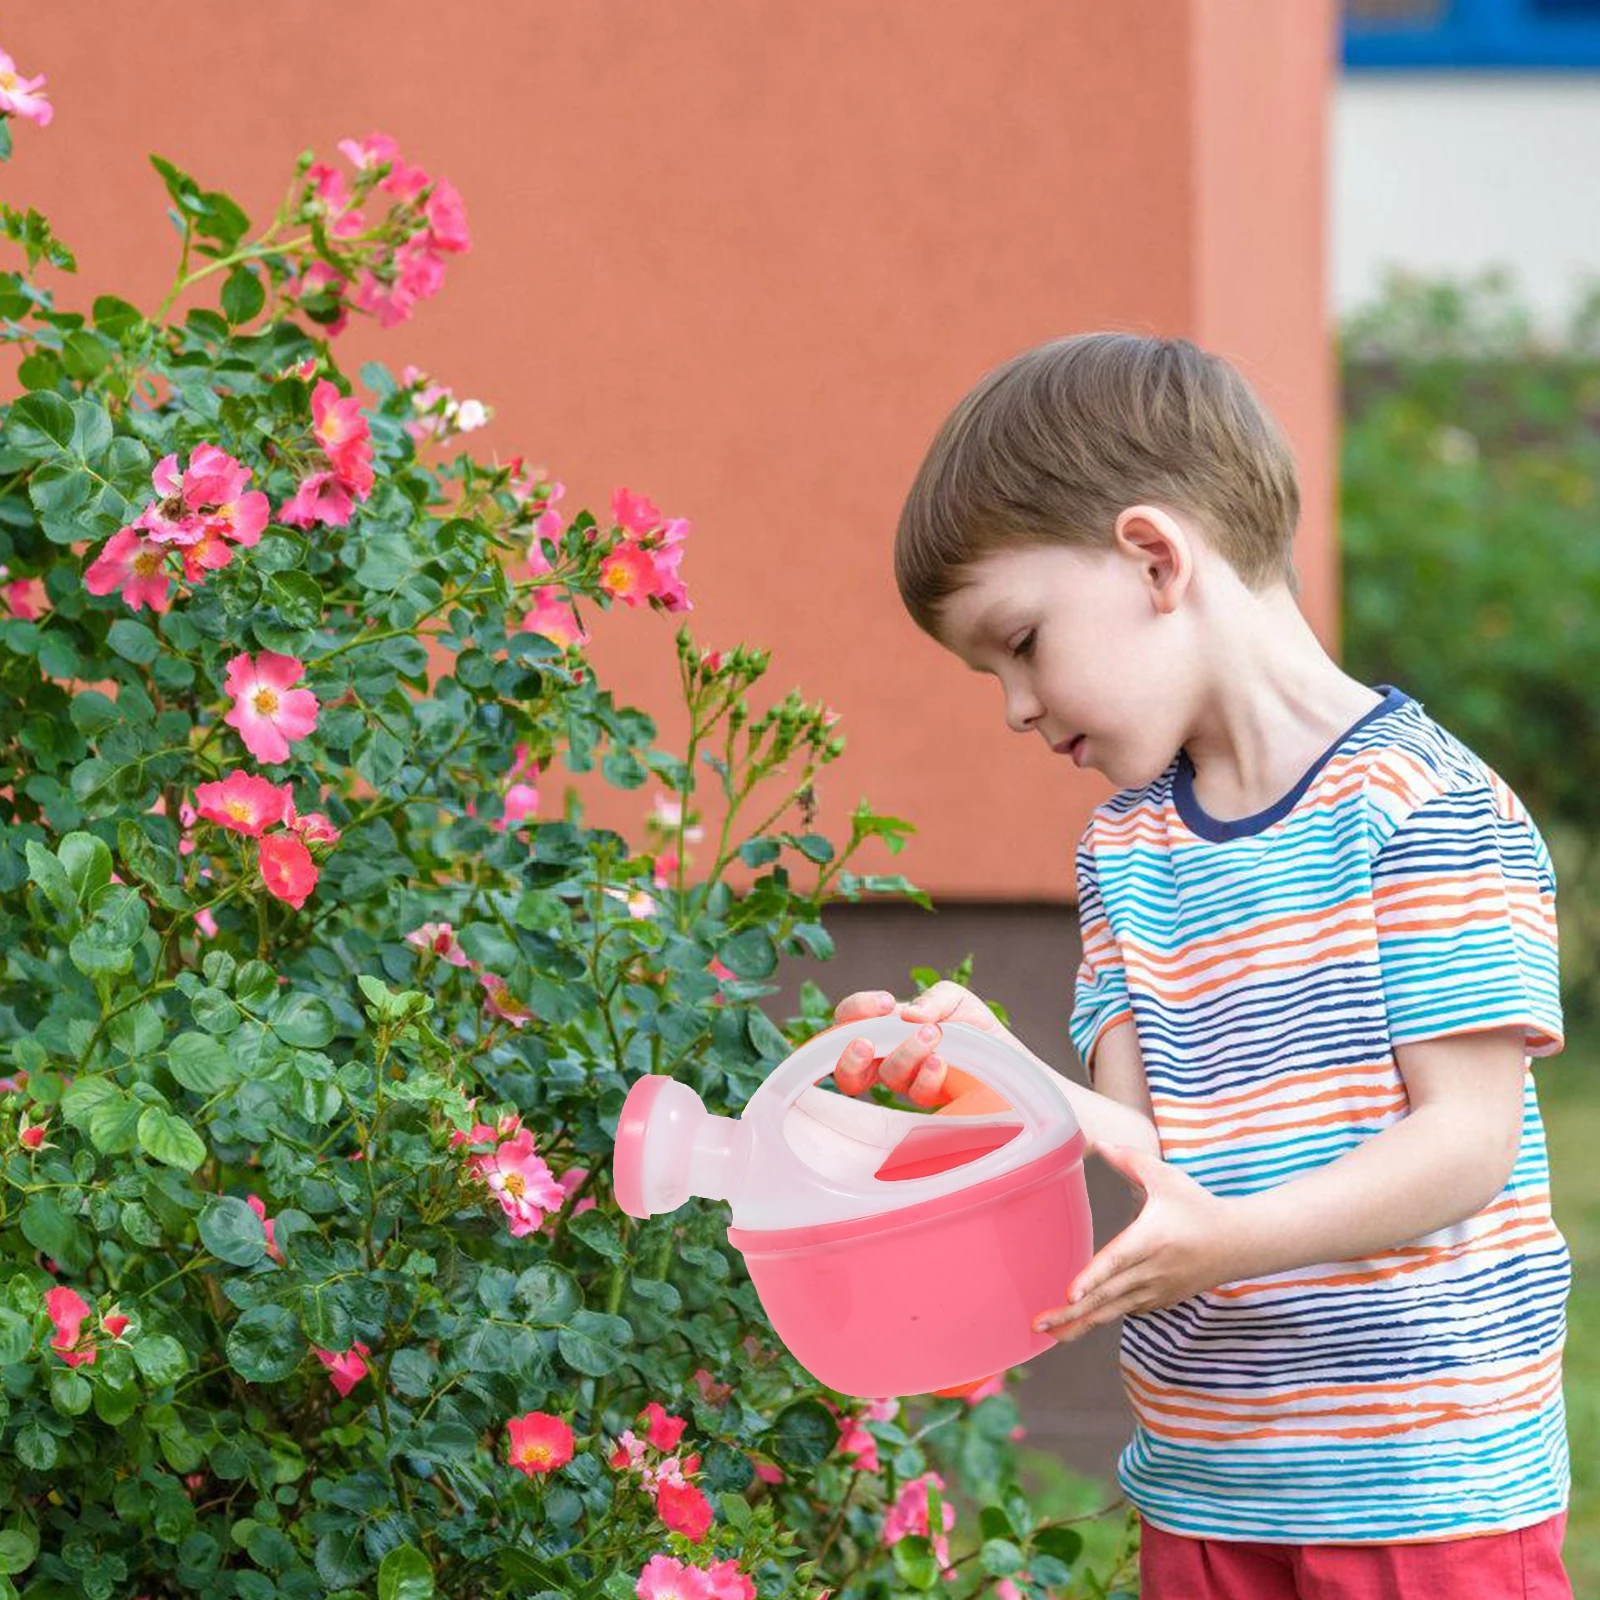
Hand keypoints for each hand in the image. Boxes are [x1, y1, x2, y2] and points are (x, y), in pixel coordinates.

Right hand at [825, 980, 1019, 1107]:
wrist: (1009, 1057)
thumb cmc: (974, 1026)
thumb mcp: (954, 999)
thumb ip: (931, 999)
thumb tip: (909, 1015)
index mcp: (886, 1028)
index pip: (850, 1020)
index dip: (856, 1010)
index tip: (886, 1003)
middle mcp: (889, 1057)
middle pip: (846, 1067)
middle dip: (849, 1055)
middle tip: (866, 1043)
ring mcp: (908, 1082)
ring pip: (886, 1075)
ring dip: (905, 1052)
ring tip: (932, 1035)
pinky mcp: (929, 1102)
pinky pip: (916, 1092)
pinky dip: (927, 1074)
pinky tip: (942, 1061)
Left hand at [1031, 1141, 1233, 1341]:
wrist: (1238, 1243)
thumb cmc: (1199, 1206)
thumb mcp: (1166, 1176)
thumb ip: (1129, 1159)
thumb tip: (1098, 1143)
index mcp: (1149, 1240)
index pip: (1115, 1262)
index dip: (1091, 1279)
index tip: (1069, 1295)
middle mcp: (1151, 1270)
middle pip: (1106, 1296)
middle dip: (1071, 1313)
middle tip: (1038, 1324)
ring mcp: (1156, 1290)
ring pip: (1113, 1311)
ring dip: (1081, 1324)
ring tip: (1050, 1333)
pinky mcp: (1160, 1300)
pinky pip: (1127, 1311)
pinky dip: (1103, 1317)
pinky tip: (1078, 1324)